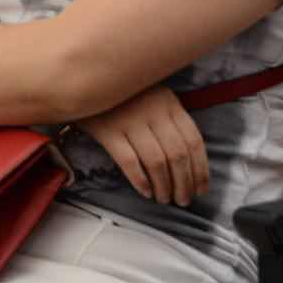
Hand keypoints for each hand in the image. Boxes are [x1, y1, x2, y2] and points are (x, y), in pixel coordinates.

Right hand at [74, 85, 207, 205]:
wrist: (82, 81)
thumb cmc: (122, 96)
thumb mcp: (153, 97)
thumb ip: (170, 120)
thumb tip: (189, 163)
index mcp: (169, 102)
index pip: (193, 141)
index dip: (200, 169)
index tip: (200, 189)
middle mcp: (153, 110)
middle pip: (177, 154)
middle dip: (184, 183)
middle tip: (182, 200)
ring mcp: (130, 120)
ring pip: (156, 161)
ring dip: (163, 186)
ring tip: (164, 198)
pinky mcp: (108, 130)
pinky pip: (129, 161)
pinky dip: (140, 180)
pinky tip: (145, 191)